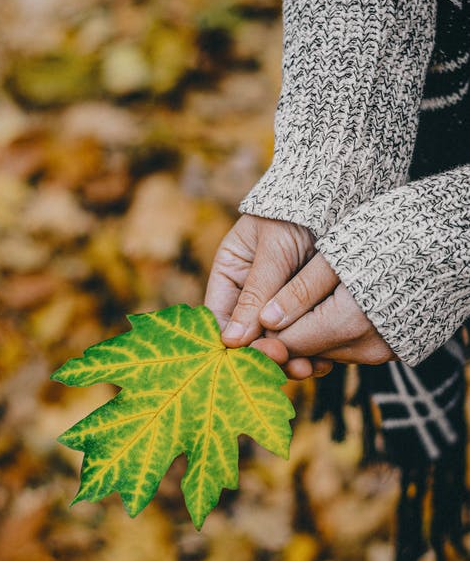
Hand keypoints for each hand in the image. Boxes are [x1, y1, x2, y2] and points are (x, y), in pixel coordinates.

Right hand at [204, 215, 333, 378]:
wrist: (340, 193)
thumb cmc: (299, 211)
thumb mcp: (275, 251)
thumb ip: (257, 294)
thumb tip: (230, 342)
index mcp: (230, 272)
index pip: (220, 317)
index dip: (233, 344)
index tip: (253, 359)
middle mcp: (250, 291)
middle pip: (249, 336)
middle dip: (266, 354)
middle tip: (289, 364)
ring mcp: (278, 302)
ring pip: (276, 340)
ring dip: (290, 357)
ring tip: (308, 367)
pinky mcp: (306, 309)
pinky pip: (303, 336)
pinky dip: (310, 350)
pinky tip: (323, 361)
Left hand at [251, 252, 397, 366]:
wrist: (444, 245)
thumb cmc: (387, 239)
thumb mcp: (335, 255)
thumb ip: (298, 291)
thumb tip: (262, 322)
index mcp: (348, 323)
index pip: (287, 342)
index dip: (262, 333)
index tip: (248, 318)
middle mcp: (366, 347)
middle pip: (305, 350)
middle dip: (283, 334)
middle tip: (266, 309)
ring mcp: (381, 353)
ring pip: (324, 350)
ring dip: (307, 332)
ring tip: (297, 302)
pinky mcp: (390, 351)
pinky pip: (347, 347)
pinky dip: (331, 331)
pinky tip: (327, 306)